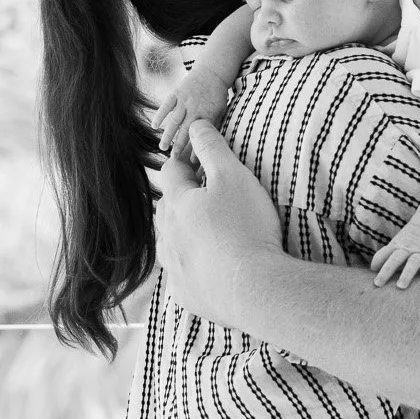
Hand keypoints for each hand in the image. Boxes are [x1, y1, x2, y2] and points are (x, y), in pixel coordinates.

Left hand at [152, 120, 282, 323]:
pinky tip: (211, 266)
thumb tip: (196, 125)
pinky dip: (193, 265)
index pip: (171, 172)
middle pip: (167, 208)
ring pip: (170, 242)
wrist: (252, 287)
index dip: (185, 162)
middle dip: (183, 198)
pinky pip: (183, 273)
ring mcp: (173, 266)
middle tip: (207, 195)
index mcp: (176, 203)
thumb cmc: (245, 227)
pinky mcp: (185, 292)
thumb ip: (213, 148)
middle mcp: (167, 235)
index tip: (200, 161)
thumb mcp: (233, 176)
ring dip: (184, 233)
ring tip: (207, 231)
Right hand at [155, 70, 229, 162]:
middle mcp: (195, 108)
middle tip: (174, 159)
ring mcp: (184, 100)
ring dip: (168, 134)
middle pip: (186, 129)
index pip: (201, 134)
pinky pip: (166, 105)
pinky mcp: (176, 93)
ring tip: (162, 147)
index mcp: (208, 113)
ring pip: (175, 119)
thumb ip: (214, 126)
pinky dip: (160, 114)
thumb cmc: (217, 95)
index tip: (192, 161)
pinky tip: (154, 126)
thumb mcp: (221, 110)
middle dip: (180, 145)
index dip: (197, 148)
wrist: (212, 71)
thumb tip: (211, 146)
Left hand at [370, 221, 419, 287]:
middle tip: (378, 284)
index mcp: (397, 246)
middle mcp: (407, 249)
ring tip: (400, 286)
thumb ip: (385, 255)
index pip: (385, 253)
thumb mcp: (396, 244)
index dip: (378, 260)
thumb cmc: (409, 241)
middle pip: (396, 259)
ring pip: (413, 263)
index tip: (372, 270)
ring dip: (406, 274)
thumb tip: (372, 269)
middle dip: (386, 271)